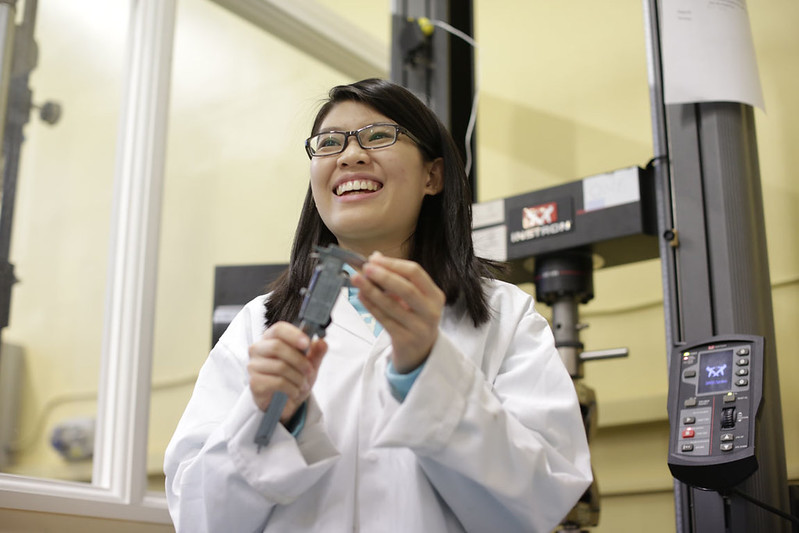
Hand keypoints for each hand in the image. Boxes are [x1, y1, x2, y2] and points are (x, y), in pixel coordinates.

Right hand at [247, 321, 326, 422]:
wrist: (285, 403)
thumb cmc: (294, 378)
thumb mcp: (309, 364)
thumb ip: (316, 353)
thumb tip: (322, 342)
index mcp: (271, 339)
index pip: (278, 329)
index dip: (293, 334)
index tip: (307, 343)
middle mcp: (258, 350)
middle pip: (278, 347)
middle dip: (299, 361)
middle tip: (309, 371)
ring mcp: (254, 366)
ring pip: (280, 367)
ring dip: (298, 378)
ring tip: (303, 384)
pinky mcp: (254, 383)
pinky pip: (278, 382)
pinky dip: (292, 389)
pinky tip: (294, 392)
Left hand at [351, 252, 445, 372]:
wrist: (420, 352)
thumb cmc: (414, 318)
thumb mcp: (412, 298)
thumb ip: (396, 277)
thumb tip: (375, 256)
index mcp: (435, 295)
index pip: (415, 273)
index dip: (393, 264)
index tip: (374, 259)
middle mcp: (431, 311)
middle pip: (406, 288)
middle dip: (384, 276)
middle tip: (365, 268)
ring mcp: (419, 327)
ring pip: (392, 305)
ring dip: (371, 290)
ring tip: (356, 279)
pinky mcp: (405, 340)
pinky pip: (384, 320)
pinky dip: (371, 306)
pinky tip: (361, 296)